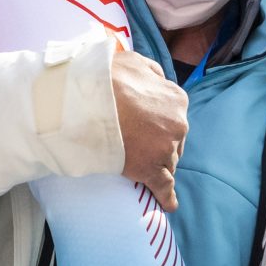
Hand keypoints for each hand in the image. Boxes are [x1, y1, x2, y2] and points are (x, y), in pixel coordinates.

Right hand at [112, 49, 188, 210]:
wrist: (87, 99)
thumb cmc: (107, 78)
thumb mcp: (135, 61)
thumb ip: (152, 72)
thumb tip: (158, 80)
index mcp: (176, 99)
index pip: (174, 116)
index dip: (158, 122)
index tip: (144, 125)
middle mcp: (177, 124)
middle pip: (172, 140)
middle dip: (158, 142)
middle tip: (135, 140)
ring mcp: (165, 149)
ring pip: (166, 161)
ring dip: (155, 162)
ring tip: (138, 164)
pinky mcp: (150, 170)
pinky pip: (164, 187)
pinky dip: (166, 197)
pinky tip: (169, 204)